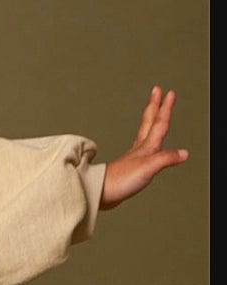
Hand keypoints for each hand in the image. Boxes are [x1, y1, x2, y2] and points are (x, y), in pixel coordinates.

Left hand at [100, 87, 187, 208]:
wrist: (100, 193)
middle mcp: (139, 149)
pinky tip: (144, 147)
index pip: (159, 123)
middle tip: (157, 91)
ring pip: (144, 133)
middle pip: (148, 122)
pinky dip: (145, 141)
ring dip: (150, 120)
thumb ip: (166, 158)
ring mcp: (133, 158)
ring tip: (153, 113)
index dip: (165, 108)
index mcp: (146, 147)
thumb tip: (183, 153)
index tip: (169, 93)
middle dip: (154, 105)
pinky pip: (140, 148)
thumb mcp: (149, 168)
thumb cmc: (120, 180)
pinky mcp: (129, 168)